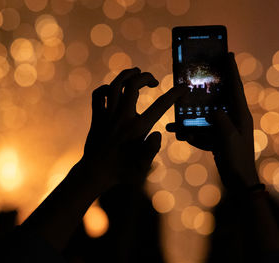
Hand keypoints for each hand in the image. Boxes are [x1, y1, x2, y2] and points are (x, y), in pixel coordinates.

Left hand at [82, 67, 186, 189]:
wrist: (95, 174)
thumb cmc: (121, 172)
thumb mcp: (142, 166)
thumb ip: (152, 149)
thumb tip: (159, 134)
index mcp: (137, 128)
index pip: (160, 105)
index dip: (174, 93)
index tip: (183, 87)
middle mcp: (122, 118)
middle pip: (133, 85)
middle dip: (146, 77)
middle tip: (153, 81)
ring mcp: (107, 116)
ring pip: (115, 85)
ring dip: (126, 75)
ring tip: (136, 72)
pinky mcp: (97, 118)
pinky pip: (98, 95)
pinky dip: (105, 88)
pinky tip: (113, 89)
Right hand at [167, 53, 259, 188]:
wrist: (238, 180)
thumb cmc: (237, 159)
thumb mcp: (229, 138)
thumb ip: (221, 121)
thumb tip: (212, 110)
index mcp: (240, 114)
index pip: (235, 87)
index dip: (232, 70)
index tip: (228, 54)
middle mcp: (232, 118)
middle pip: (218, 97)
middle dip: (207, 88)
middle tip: (196, 76)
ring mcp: (223, 128)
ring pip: (205, 115)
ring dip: (191, 116)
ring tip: (176, 115)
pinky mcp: (216, 138)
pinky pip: (201, 131)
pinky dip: (190, 133)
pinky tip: (178, 133)